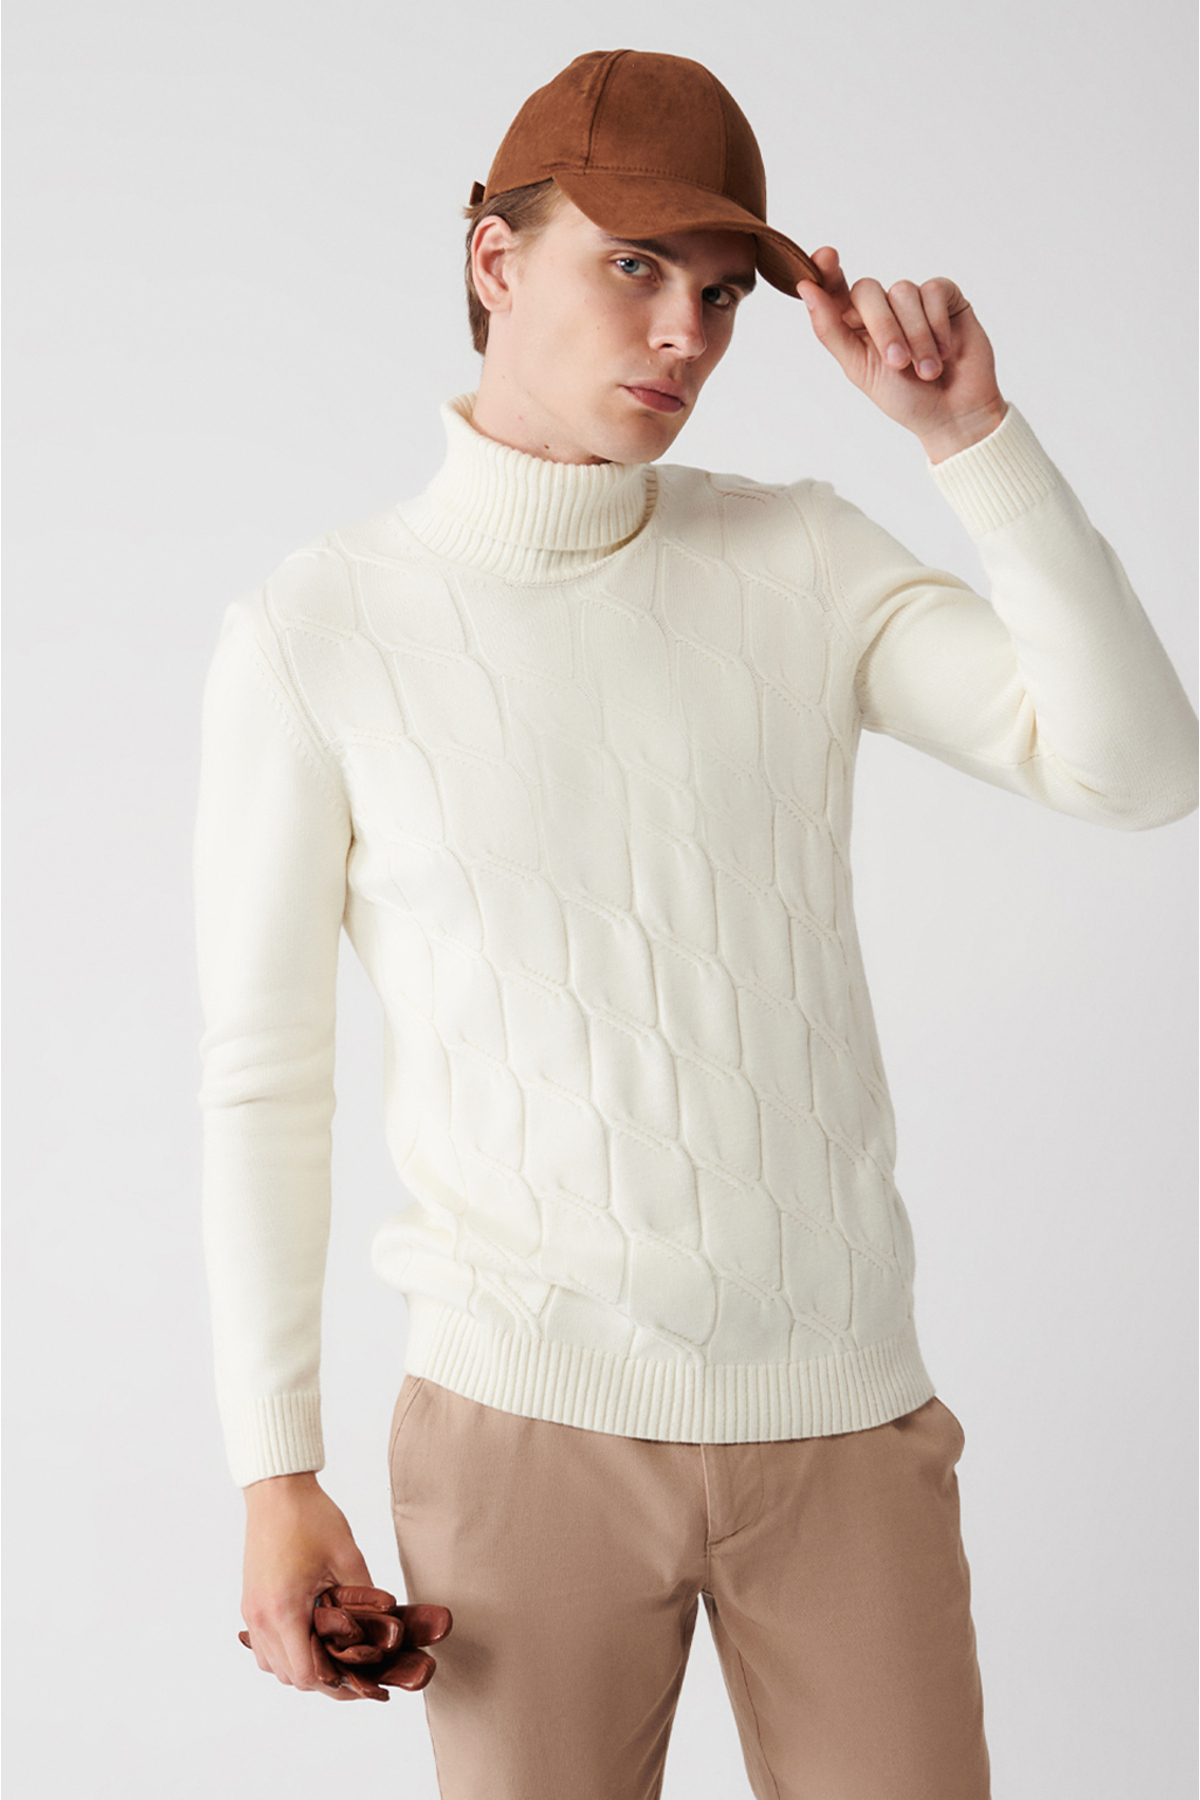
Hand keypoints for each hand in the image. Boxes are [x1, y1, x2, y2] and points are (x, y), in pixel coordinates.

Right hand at [240, 1472, 376, 1700]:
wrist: (276, 1491)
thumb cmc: (310, 1518)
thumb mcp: (348, 1557)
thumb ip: (364, 1597)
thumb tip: (383, 1626)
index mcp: (284, 1610)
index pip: (306, 1674)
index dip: (336, 1684)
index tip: (362, 1681)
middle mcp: (261, 1618)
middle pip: (289, 1676)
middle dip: (323, 1680)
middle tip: (356, 1674)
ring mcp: (251, 1612)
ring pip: (272, 1665)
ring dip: (301, 1667)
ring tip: (334, 1658)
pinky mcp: (250, 1603)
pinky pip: (263, 1645)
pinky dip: (285, 1652)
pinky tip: (310, 1638)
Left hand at [796, 246, 1006, 461]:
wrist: (953, 413)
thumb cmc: (904, 398)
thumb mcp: (859, 368)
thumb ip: (830, 329)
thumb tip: (806, 289)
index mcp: (854, 326)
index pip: (834, 289)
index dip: (827, 271)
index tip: (825, 256)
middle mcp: (882, 308)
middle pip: (867, 290)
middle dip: (883, 328)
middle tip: (898, 364)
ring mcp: (913, 301)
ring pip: (903, 291)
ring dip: (916, 336)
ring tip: (928, 369)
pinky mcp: (945, 297)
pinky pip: (933, 290)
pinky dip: (937, 323)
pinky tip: (945, 350)